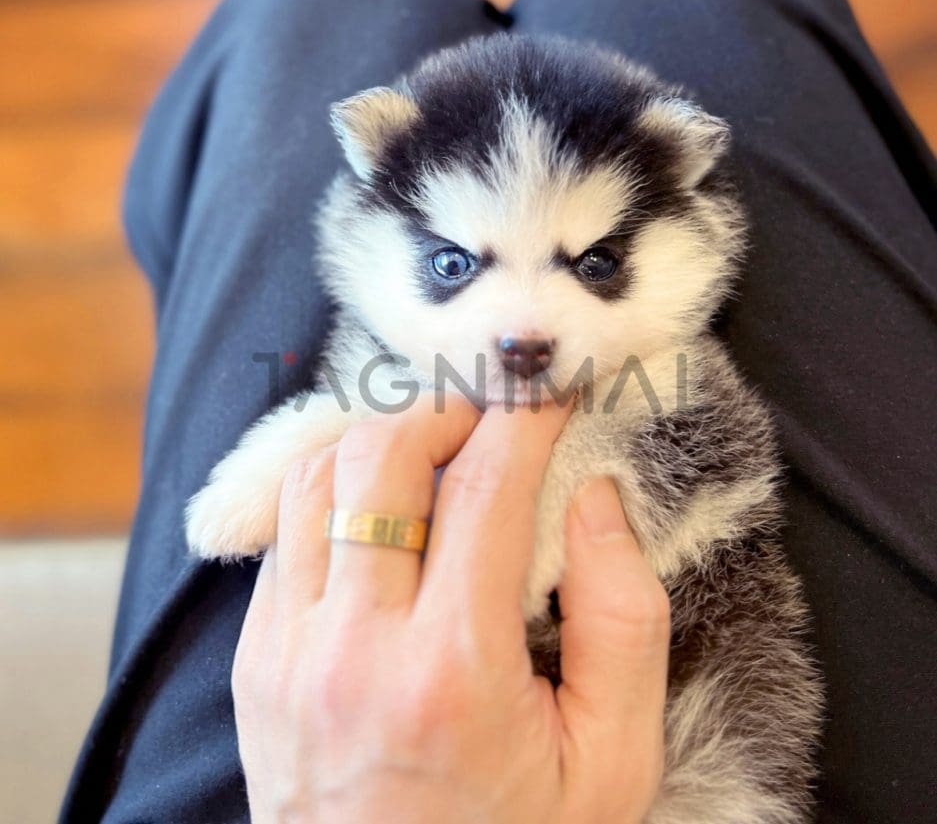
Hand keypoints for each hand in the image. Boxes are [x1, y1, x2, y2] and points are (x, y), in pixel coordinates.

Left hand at [232, 394, 669, 822]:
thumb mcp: (612, 761)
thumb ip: (625, 620)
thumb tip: (593, 496)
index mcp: (453, 671)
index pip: (485, 486)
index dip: (525, 417)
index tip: (549, 393)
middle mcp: (353, 648)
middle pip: (381, 456)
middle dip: (444, 410)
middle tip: (490, 418)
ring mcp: (287, 651)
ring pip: (314, 475)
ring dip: (380, 441)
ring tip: (434, 453)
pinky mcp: (255, 660)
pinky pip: (285, 531)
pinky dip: (334, 494)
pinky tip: (380, 512)